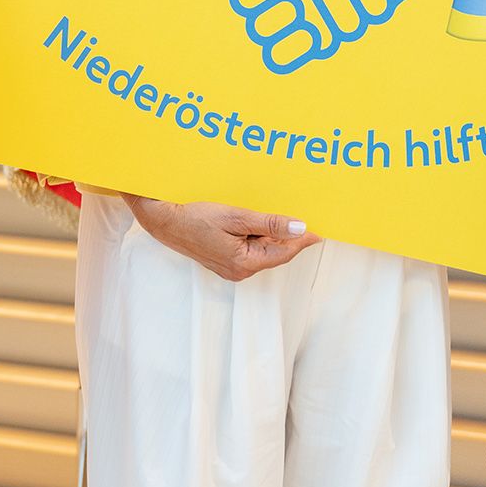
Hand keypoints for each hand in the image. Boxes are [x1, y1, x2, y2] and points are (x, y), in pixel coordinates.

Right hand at [122, 194, 319, 280]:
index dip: (303, 240)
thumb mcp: (236, 217)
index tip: (321, 230)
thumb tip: (300, 228)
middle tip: (304, 216)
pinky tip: (256, 221)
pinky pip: (250, 249)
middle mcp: (240, 271)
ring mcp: (232, 268)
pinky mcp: (225, 261)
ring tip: (278, 214)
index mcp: (245, 263)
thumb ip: (270, 224)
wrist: (164, 221)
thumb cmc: (196, 218)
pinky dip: (257, 236)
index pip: (284, 252)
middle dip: (288, 236)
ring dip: (271, 234)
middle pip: (275, 252)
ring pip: (263, 250)